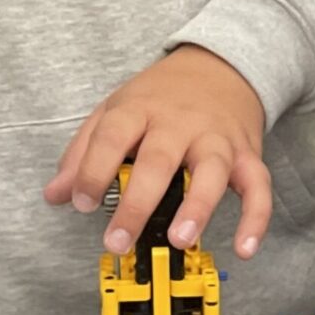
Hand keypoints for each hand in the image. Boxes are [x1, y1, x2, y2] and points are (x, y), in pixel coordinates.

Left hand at [44, 46, 270, 258]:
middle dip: (137, 204)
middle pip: (159, 160)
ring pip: (212, 171)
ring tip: (179, 239)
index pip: (112, 137)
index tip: (81, 202)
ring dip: (197, 207)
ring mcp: (216, 138)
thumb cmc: (161, 95)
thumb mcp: (115, 111)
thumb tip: (56, 194)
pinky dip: (256, 218)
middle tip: (118, 240)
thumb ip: (84, 152)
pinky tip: (246, 249)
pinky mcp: (247, 154)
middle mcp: (180, 122)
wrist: (220, 65)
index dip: (93, 170)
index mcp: (140, 109)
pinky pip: (258, 187)